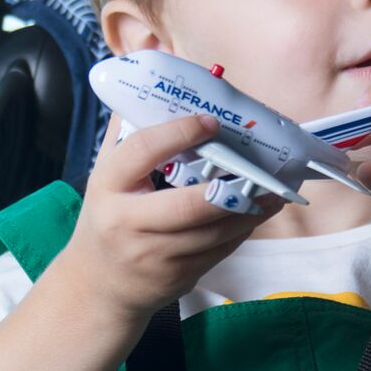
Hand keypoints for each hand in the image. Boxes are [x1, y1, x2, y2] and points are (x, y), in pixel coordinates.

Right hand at [56, 113, 282, 318]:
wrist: (98, 284)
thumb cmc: (109, 218)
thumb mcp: (106, 177)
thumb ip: (129, 136)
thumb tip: (156, 85)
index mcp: (107, 186)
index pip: (143, 151)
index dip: (179, 132)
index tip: (210, 121)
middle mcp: (127, 223)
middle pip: (186, 204)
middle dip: (227, 188)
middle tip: (257, 169)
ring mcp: (152, 254)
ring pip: (212, 231)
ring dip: (247, 211)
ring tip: (272, 193)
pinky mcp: (175, 276)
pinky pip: (218, 251)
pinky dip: (241, 231)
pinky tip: (256, 214)